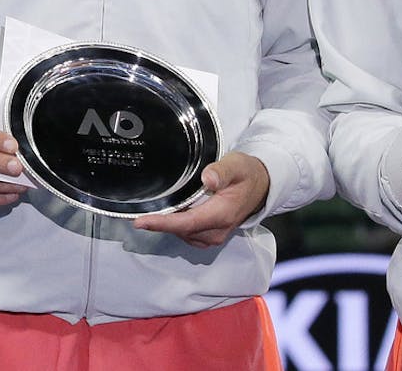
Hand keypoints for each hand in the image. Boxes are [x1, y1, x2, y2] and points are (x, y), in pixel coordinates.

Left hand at [132, 152, 269, 247]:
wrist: (262, 186)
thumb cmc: (247, 174)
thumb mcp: (236, 165)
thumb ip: (221, 171)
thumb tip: (208, 179)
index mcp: (222, 214)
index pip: (186, 223)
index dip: (161, 223)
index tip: (140, 222)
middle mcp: (218, 230)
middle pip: (181, 230)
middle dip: (160, 222)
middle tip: (142, 210)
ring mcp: (215, 235)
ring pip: (183, 234)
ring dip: (169, 224)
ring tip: (158, 209)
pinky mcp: (212, 235)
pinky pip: (188, 234)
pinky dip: (178, 226)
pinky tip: (174, 212)